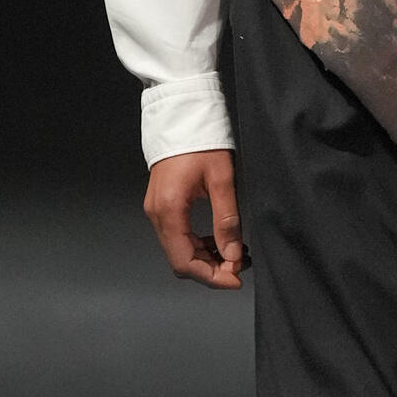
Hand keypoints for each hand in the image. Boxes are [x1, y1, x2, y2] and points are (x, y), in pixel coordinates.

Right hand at [143, 149, 244, 289]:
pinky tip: (218, 241)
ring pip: (178, 251)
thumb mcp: (222, 180)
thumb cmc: (201, 143)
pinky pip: (177, 237)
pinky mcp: (162, 206)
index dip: (211, 276)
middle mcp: (157, 214)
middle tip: (239, 266)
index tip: (236, 278)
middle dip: (210, 270)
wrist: (182, 118)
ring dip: (205, 259)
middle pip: (180, 261)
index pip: (185, 262)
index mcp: (170, 210)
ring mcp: (157, 211)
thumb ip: (227, 220)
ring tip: (233, 253)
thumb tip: (233, 254)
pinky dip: (197, 245)